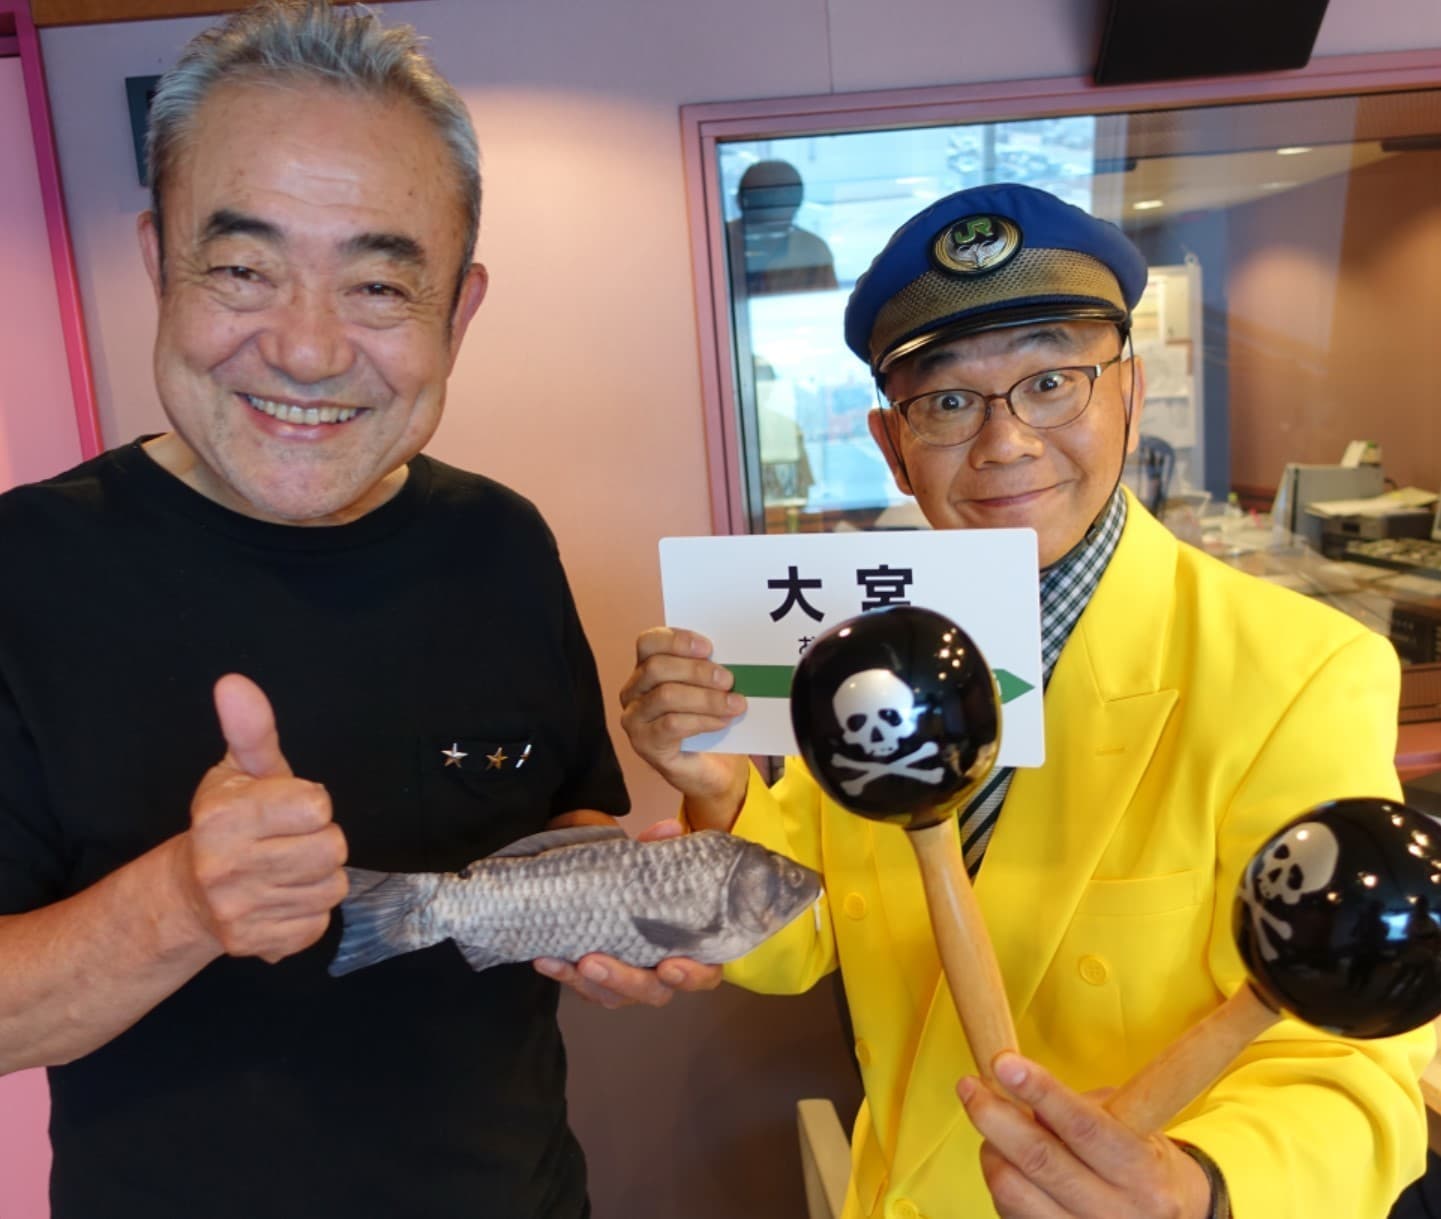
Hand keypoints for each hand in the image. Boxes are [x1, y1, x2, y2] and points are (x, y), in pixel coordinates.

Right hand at [175, 674, 348, 963]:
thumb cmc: (230, 820)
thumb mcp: (240, 769)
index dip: (310, 802)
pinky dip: (309, 911)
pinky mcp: (258, 945)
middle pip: (332, 848)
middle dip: (321, 839)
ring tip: (286, 868)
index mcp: (222, 818)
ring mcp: (240, 912)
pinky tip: (282, 898)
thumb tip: (234, 683)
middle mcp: (225, 867)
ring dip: (319, 876)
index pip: (315, 805)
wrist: (191, 894)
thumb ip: (250, 728)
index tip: (288, 807)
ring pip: (332, 887)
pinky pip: (320, 923)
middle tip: (291, 840)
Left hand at [533, 819, 723, 1006]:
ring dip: (591, 981)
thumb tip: (669, 830)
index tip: (670, 966)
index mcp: (689, 950)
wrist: (607, 892)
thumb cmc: (643, 887)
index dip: (692, 976)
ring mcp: (628, 983)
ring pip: (614, 995)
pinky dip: (564, 973)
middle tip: (595, 962)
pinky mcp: (598, 984)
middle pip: (653, 992)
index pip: (704, 974)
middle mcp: (661, 974)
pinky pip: (582, 987)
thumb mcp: (651, 866)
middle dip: (625, 981)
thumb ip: (659, 850)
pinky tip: (546, 958)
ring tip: (573, 960)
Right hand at [618, 628, 748, 828]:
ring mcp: (634, 719)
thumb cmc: (708, 719)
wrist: (710, 767)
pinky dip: (702, 720)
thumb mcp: (709, 688)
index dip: (676, 640)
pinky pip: (671, 725)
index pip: (648, 642)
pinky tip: (722, 721)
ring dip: (705, 698)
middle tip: (728, 679)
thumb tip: (731, 657)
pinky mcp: (644, 744)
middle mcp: (632, 691)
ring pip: (665, 696)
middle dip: (697, 671)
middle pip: (656, 668)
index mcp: (645, 668)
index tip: (708, 647)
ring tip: (734, 703)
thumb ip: (711, 670)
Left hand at [958, 1053, 1212, 1218]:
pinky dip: (999, 1181)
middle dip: (994, 1117)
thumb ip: (1080, 1110)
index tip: (1003, 1062)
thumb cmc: (1140, 1161)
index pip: (1084, 1127)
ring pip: (1013, 1192)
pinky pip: (1010, 1214)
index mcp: (1143, 1171)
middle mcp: (1119, 1212)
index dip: (1041, 1092)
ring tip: (992, 1127)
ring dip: (992, 1151)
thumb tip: (1019, 1093)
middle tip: (969, 1086)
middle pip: (1040, 1161)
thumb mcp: (1132, 1127)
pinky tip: (1006, 1162)